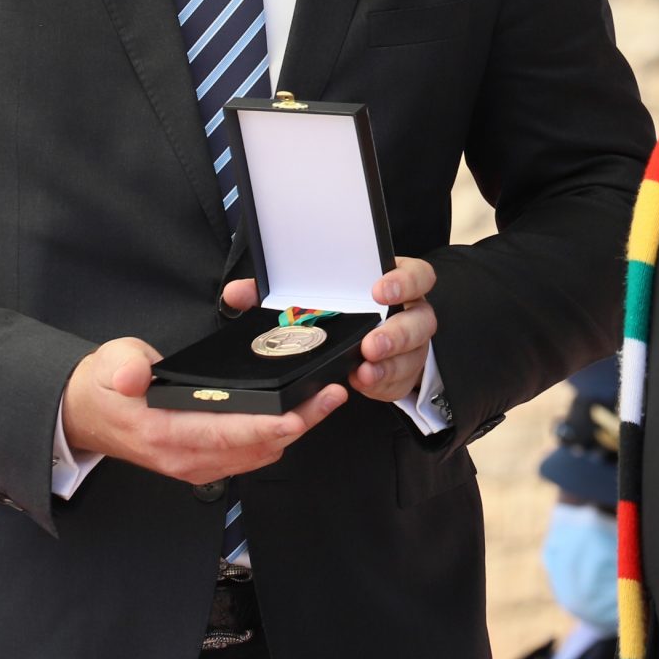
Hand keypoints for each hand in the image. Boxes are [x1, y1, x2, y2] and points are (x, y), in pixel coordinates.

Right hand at [60, 336, 343, 485]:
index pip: (224, 433)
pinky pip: (251, 456)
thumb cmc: (105, 386)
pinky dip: (278, 437)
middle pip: (253, 447)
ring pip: (258, 454)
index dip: (264, 425)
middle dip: (297, 423)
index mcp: (163, 432)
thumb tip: (134, 376)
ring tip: (324, 400)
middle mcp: (185, 456)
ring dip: (294, 431)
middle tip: (331, 395)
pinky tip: (297, 414)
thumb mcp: (109, 364)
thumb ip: (125, 367)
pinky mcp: (205, 462)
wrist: (89, 415)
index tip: (298, 414)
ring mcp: (197, 464)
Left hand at [217, 257, 436, 403]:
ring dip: (388, 363)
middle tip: (371, 343)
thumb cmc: (340, 312)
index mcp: (393, 284)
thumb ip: (277, 294)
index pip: (415, 275)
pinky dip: (380, 383)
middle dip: (397, 333)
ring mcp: (410, 346)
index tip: (379, 290)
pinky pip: (399, 380)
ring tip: (364, 370)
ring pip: (412, 354)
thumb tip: (237, 292)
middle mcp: (408, 313)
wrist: (364, 343)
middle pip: (421, 319)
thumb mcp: (315, 299)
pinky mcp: (401, 374)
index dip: (403, 281)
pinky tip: (361, 382)